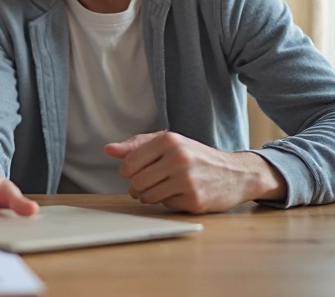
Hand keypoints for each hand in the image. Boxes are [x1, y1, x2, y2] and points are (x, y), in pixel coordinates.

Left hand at [105, 131, 287, 212]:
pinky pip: (165, 205)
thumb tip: (108, 149)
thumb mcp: (168, 143)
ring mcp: (188, 181)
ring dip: (150, 196)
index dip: (128, 171)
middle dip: (138, 186)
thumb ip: (136, 145)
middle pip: (136, 182)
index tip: (137, 171)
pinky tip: (181, 194)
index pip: (128, 164)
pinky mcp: (195, 200)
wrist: (236, 174)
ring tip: (164, 187)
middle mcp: (178, 158)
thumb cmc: (196, 156)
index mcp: (169, 140)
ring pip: (148, 196)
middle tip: (149, 183)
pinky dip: (169, 202)